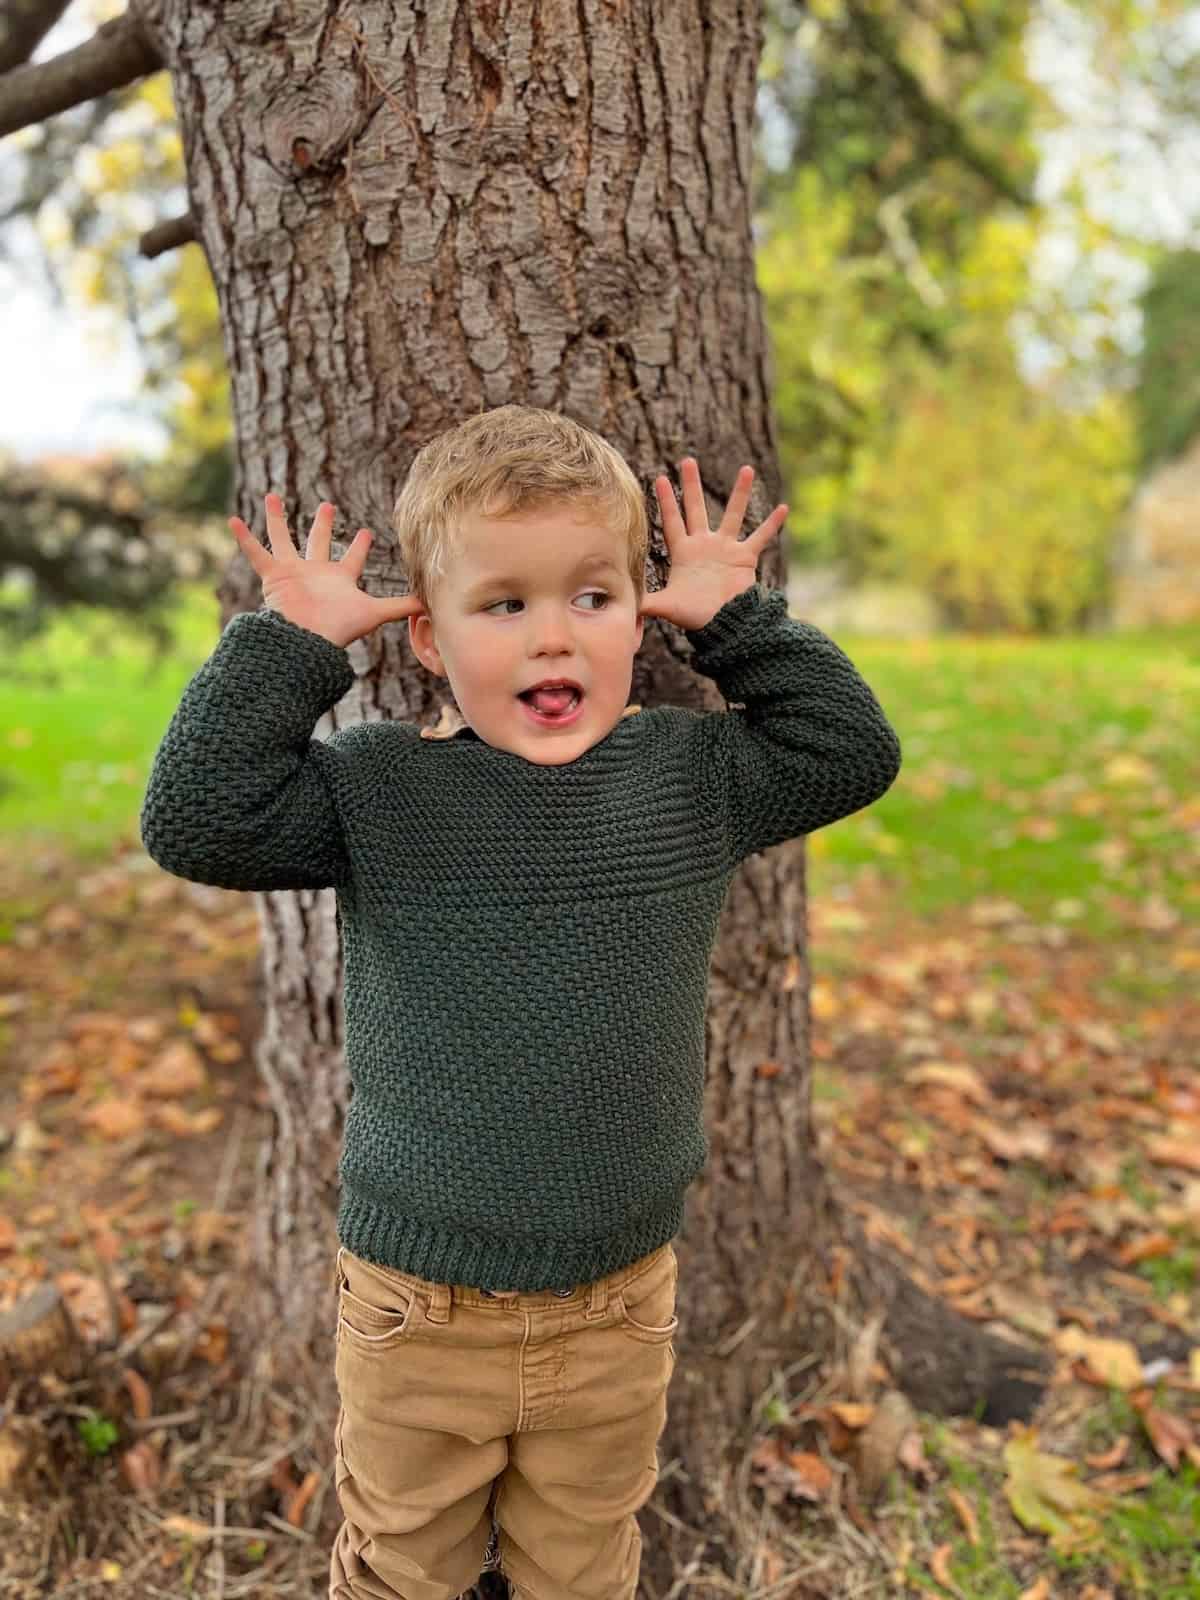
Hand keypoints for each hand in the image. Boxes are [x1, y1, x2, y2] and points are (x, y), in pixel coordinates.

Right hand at [229, 494, 424, 647]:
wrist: (306, 640)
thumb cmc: (339, 628)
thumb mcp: (375, 613)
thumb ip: (402, 606)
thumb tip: (434, 602)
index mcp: (339, 579)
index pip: (353, 558)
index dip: (360, 546)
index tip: (366, 532)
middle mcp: (315, 573)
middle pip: (319, 543)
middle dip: (323, 525)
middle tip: (327, 504)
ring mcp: (292, 573)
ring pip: (283, 539)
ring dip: (277, 519)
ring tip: (271, 496)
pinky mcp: (273, 575)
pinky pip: (255, 553)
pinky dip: (244, 538)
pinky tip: (232, 520)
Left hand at [641, 458, 787, 630]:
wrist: (723, 624)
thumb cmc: (694, 616)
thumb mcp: (667, 606)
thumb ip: (646, 601)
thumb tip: (622, 605)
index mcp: (684, 552)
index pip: (672, 521)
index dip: (666, 501)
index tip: (660, 478)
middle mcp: (705, 545)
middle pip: (696, 508)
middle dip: (692, 485)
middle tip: (687, 460)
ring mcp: (726, 549)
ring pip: (733, 514)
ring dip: (740, 492)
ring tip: (747, 469)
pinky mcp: (745, 557)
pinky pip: (761, 537)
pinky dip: (772, 524)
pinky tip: (784, 508)